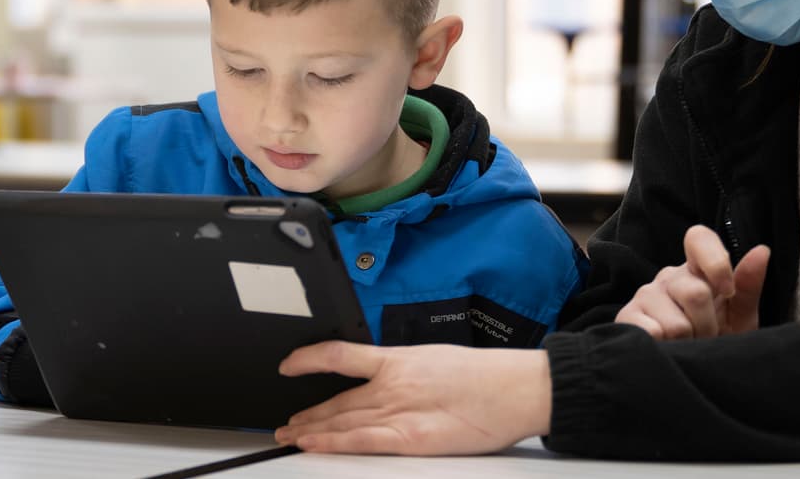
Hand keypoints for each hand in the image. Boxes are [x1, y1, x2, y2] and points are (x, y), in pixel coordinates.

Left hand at [274, 341, 550, 454]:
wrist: (514, 389)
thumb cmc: (486, 375)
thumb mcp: (437, 359)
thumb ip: (408, 370)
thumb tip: (389, 377)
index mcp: (400, 359)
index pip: (341, 354)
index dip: (308, 359)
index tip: (289, 364)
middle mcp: (393, 383)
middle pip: (336, 397)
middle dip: (307, 411)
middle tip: (286, 420)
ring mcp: (399, 410)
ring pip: (341, 420)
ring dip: (311, 429)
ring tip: (290, 436)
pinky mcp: (409, 437)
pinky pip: (360, 440)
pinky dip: (332, 442)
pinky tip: (312, 444)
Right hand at [614, 224, 768, 339]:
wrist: (689, 375)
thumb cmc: (715, 342)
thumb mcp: (739, 318)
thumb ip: (748, 286)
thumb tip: (762, 250)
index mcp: (696, 270)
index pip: (699, 238)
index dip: (715, 261)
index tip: (728, 292)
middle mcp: (668, 277)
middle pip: (696, 293)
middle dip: (707, 326)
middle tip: (705, 337)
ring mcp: (645, 295)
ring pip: (676, 323)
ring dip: (688, 343)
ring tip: (686, 346)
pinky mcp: (627, 318)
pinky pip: (652, 333)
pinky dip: (666, 349)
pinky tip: (666, 349)